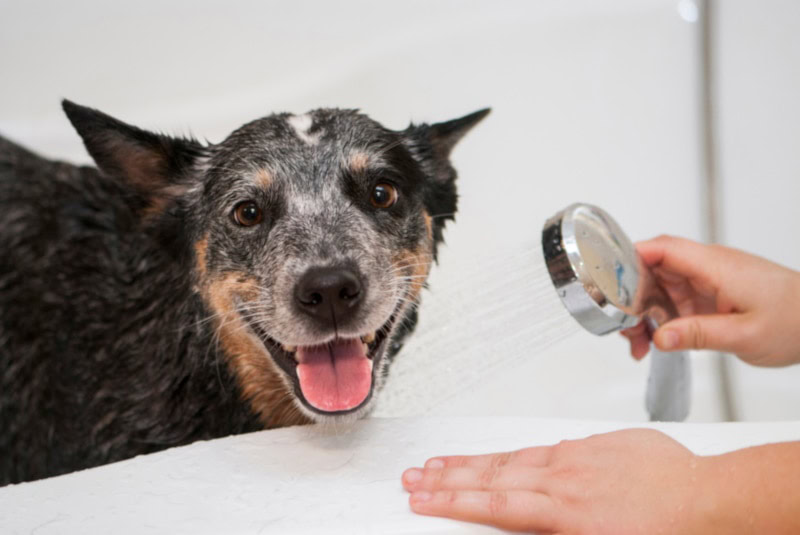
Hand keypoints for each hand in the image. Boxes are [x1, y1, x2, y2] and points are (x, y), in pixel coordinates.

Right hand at [402, 429, 704, 533]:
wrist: (711, 500)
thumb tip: (527, 528)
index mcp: (564, 513)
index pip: (493, 505)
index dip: (452, 501)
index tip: (423, 498)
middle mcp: (564, 480)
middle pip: (493, 477)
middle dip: (448, 479)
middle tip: (415, 477)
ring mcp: (578, 459)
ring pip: (513, 459)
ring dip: (473, 463)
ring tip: (442, 463)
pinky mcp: (596, 445)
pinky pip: (545, 448)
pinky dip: (515, 453)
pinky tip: (501, 456)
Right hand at [621, 235, 799, 366]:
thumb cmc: (797, 321)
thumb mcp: (745, 335)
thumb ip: (700, 335)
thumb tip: (660, 337)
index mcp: (715, 266)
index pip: (663, 249)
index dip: (630, 257)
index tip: (607, 276)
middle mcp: (707, 269)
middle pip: (653, 270)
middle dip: (631, 297)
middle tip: (622, 326)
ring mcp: (707, 282)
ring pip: (660, 289)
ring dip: (643, 314)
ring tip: (636, 343)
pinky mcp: (709, 297)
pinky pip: (675, 303)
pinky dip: (660, 321)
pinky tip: (655, 342)